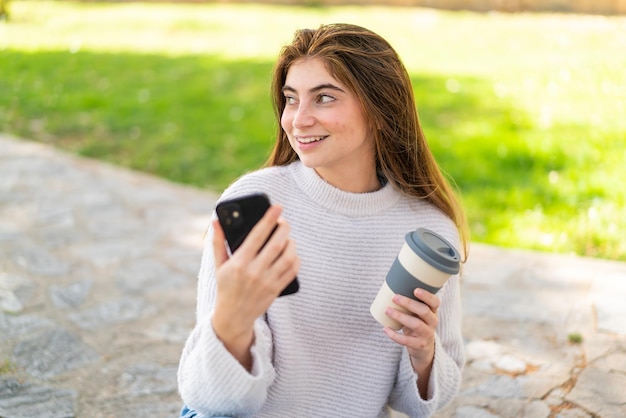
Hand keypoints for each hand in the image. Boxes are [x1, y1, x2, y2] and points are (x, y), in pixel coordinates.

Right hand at [211, 205, 299, 368]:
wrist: (233, 317)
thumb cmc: (226, 287)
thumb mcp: (219, 265)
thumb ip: (218, 242)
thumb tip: (215, 221)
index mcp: (239, 263)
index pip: (257, 235)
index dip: (269, 219)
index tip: (277, 207)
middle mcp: (254, 272)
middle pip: (277, 244)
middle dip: (284, 228)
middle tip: (283, 221)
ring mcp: (267, 281)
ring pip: (288, 256)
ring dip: (291, 243)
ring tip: (287, 237)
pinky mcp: (277, 289)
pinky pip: (293, 270)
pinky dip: (296, 258)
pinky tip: (291, 253)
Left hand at [383, 288, 438, 396]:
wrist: (423, 348)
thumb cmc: (417, 324)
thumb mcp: (418, 314)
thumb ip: (410, 303)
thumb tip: (389, 287)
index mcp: (433, 311)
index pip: (435, 302)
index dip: (426, 296)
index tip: (415, 290)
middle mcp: (433, 322)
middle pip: (424, 311)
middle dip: (408, 303)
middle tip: (394, 297)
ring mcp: (427, 334)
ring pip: (416, 324)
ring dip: (400, 316)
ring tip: (387, 310)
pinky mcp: (419, 345)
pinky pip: (406, 340)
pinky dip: (394, 335)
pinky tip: (385, 329)